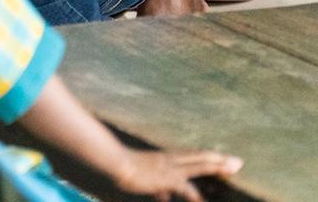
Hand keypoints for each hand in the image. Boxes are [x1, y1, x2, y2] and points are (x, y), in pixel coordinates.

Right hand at [111, 148, 241, 201]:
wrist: (115, 163)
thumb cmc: (122, 165)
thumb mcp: (141, 173)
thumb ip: (157, 186)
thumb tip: (164, 195)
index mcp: (165, 158)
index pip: (192, 156)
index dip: (209, 157)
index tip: (224, 159)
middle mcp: (171, 160)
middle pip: (200, 158)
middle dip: (219, 160)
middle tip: (238, 162)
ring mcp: (170, 169)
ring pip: (199, 164)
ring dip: (216, 166)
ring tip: (233, 167)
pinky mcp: (167, 179)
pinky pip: (187, 188)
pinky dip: (196, 196)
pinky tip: (201, 201)